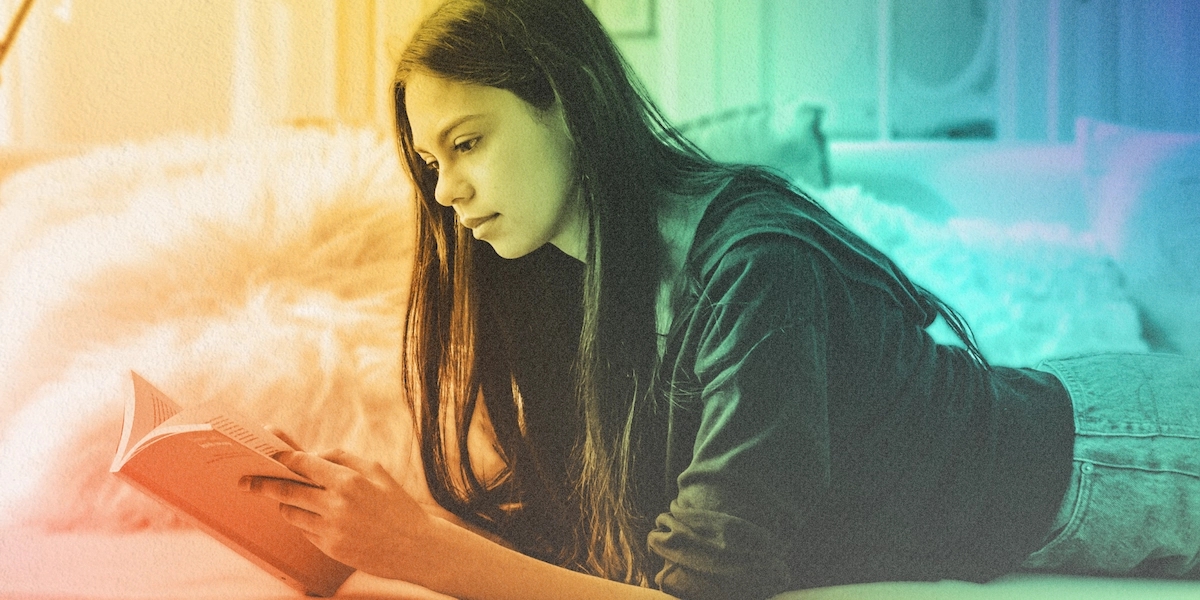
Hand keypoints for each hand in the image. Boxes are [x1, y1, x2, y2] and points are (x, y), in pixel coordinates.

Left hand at [240, 449, 432, 580]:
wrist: (415, 547)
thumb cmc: (397, 505)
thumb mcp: (376, 470)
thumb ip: (343, 458)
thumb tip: (314, 456)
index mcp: (348, 480)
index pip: (303, 463)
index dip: (283, 457)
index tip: (269, 455)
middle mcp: (335, 505)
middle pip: (287, 490)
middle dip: (263, 484)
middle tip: (246, 481)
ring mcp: (330, 529)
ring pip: (291, 513)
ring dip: (284, 504)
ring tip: (282, 498)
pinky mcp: (329, 548)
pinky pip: (305, 531)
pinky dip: (304, 521)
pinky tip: (313, 517)